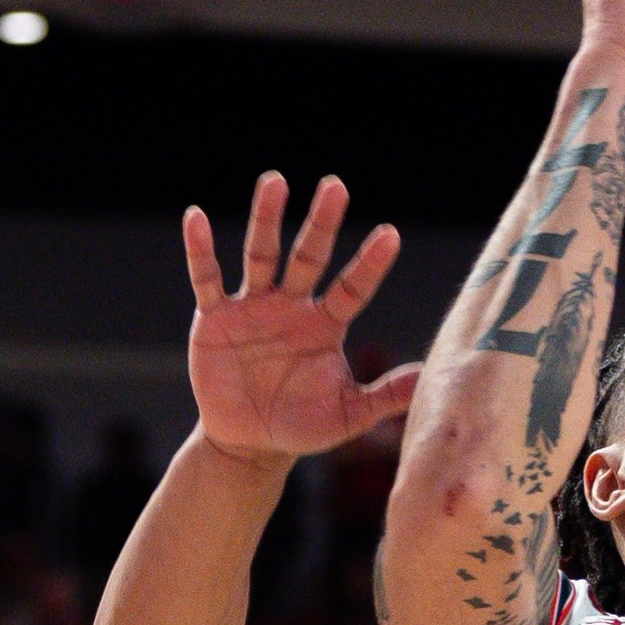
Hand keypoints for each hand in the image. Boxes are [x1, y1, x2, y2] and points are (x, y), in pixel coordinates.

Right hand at [183, 174, 421, 465]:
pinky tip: (196, 217)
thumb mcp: (348, 415)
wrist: (249, 443)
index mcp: (325, 325)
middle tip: (335, 186)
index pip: (352, 288)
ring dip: (267, 218)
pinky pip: (207, 277)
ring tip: (275, 181)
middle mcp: (291, 306)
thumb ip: (385, 396)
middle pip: (309, 256)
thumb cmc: (302, 426)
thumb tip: (428, 375)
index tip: (390, 235)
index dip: (370, 264)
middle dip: (321, 223)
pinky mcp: (215, 317)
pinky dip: (200, 249)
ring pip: (261, 254)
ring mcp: (253, 307)